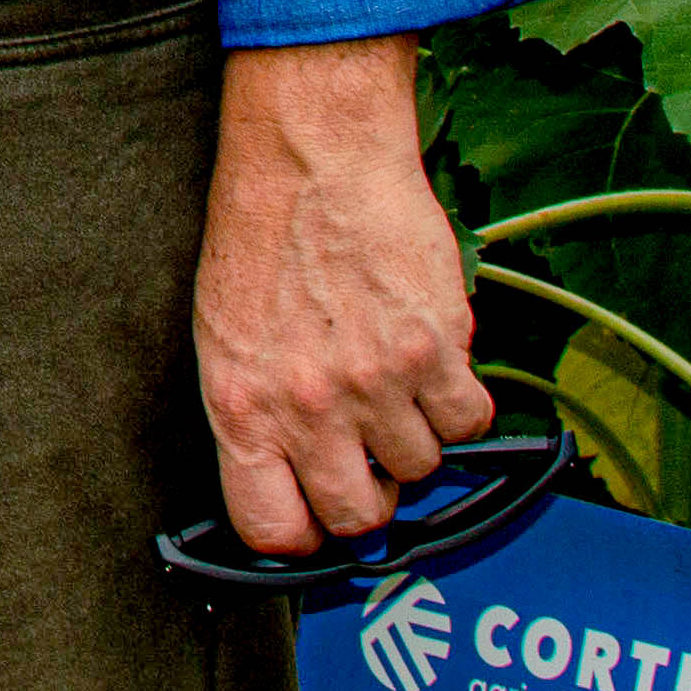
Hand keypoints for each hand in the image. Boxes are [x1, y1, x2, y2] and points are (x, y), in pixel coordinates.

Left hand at [191, 35, 487, 556]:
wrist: (312, 156)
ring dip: (412, 437)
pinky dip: (457, 401)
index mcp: (240, 406)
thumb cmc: (260, 237)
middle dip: (367, 494)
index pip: (271, 530)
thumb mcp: (222, 334)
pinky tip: (429, 360)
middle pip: (359, 516)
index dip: (300, 534)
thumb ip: (254, 416)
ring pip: (420, 469)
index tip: (314, 517)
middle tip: (365, 452)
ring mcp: (376, 381)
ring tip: (390, 379)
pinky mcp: (436, 349)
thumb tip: (288, 484)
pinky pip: (467, 421)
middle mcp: (307, 405)